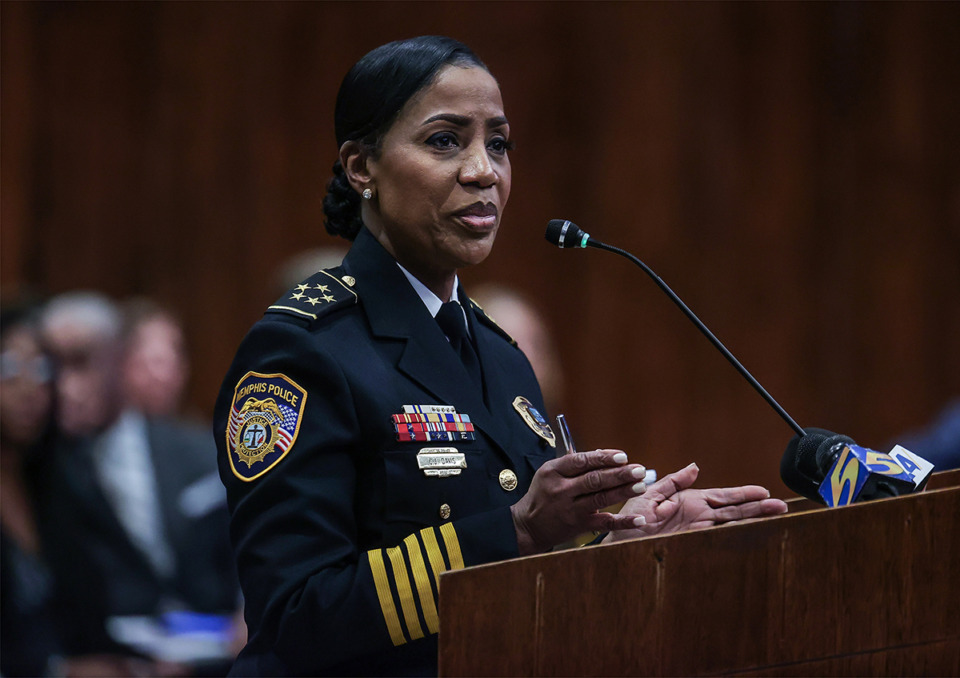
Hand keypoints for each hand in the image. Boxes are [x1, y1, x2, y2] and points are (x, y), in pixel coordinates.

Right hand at [511, 449, 646, 554]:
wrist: (528, 526)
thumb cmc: (542, 494)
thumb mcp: (550, 473)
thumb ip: (574, 464)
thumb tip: (603, 454)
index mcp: (553, 471)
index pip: (581, 461)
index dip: (603, 458)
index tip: (622, 456)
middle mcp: (561, 489)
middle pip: (594, 480)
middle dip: (619, 474)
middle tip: (639, 470)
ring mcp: (570, 509)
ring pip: (601, 499)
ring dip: (623, 492)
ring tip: (641, 486)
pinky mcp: (578, 526)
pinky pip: (604, 523)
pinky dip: (623, 522)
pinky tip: (638, 519)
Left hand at [604, 463, 787, 543]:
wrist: (617, 542)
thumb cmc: (631, 518)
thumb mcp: (650, 494)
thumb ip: (673, 482)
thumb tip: (695, 466)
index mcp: (690, 501)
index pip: (723, 496)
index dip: (743, 494)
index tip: (764, 491)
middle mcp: (697, 516)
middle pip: (733, 510)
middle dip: (757, 507)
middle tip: (781, 506)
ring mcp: (696, 530)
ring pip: (730, 524)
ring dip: (752, 520)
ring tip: (774, 516)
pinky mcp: (691, 543)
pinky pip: (715, 538)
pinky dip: (733, 536)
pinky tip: (750, 534)